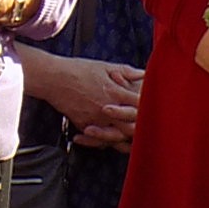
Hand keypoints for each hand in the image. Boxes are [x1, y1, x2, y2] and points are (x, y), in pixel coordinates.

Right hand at [19, 45, 143, 150]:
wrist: (53, 78)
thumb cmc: (76, 69)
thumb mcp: (103, 66)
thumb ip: (125, 71)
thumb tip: (143, 73)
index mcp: (114, 92)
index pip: (140, 105)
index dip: (150, 107)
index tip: (155, 108)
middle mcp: (107, 108)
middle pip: (132, 126)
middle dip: (142, 128)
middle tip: (149, 130)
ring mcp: (95, 119)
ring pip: (117, 136)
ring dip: (126, 138)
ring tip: (132, 139)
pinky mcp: (84, 125)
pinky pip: (98, 139)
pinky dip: (105, 141)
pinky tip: (110, 140)